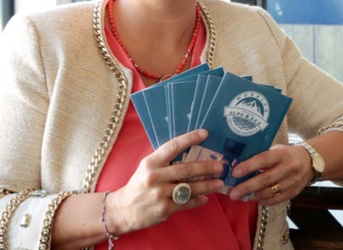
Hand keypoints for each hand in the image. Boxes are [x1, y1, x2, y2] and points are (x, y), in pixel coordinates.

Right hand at [106, 129, 224, 234]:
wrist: (123, 209)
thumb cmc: (139, 185)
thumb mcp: (147, 168)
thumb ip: (165, 161)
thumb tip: (191, 152)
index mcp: (151, 162)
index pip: (173, 146)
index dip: (190, 138)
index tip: (205, 133)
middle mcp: (154, 176)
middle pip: (186, 169)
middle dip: (206, 167)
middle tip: (220, 166)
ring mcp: (159, 194)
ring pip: (189, 188)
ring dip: (207, 185)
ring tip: (219, 183)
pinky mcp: (163, 209)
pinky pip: (186, 203)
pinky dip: (197, 201)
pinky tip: (205, 198)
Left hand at [228, 144, 312, 205]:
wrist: (309, 162)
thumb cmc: (286, 154)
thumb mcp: (275, 150)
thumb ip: (260, 157)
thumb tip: (237, 166)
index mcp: (282, 153)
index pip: (263, 159)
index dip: (248, 166)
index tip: (235, 173)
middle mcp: (289, 167)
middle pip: (266, 179)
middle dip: (247, 187)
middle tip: (233, 193)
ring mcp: (293, 181)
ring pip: (270, 192)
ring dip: (254, 196)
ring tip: (242, 197)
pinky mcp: (294, 192)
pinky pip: (276, 200)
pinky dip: (264, 201)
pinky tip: (255, 199)